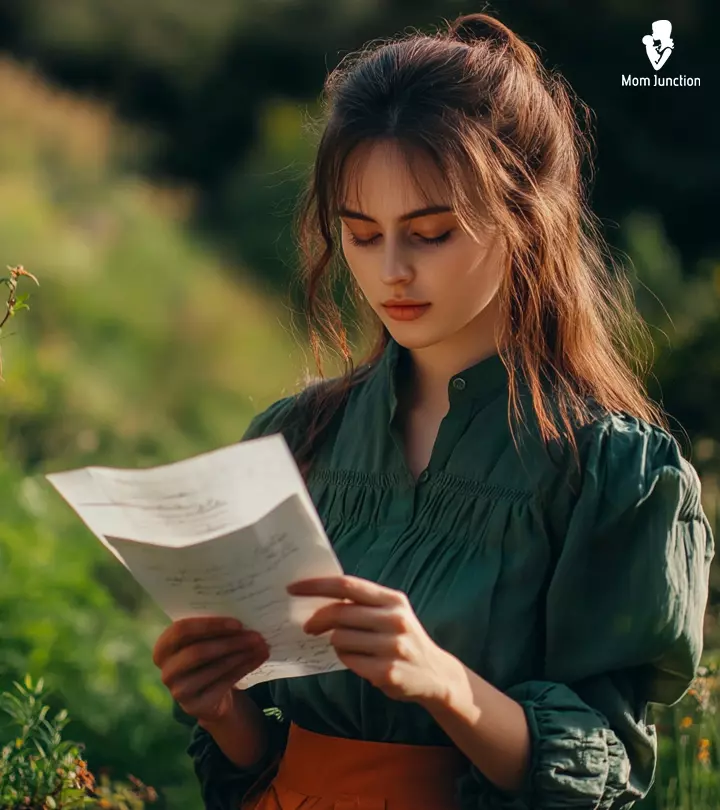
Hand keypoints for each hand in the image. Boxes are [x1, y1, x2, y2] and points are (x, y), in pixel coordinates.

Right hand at [152, 617, 269, 723]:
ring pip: (215, 667)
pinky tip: (259, 658)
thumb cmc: (206, 657)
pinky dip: (245, 668)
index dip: (210, 625)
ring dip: (242, 654)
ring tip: (262, 645)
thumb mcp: (203, 641)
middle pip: (199, 651)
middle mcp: (166, 670)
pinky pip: (224, 683)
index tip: (238, 623)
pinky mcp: (195, 706)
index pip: (181, 630)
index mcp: (163, 647)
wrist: (209, 695)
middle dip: (231, 642)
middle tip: (257, 635)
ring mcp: (179, 691)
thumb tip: (244, 612)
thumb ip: (211, 628)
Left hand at [286, 575, 453, 705]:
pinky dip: (346, 659)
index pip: (347, 585)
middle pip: (340, 613)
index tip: (293, 588)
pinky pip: (349, 661)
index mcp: (393, 600)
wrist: (435, 674)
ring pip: (340, 639)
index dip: (317, 585)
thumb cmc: (401, 638)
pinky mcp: (387, 671)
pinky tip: (360, 661)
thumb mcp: (390, 613)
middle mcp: (395, 619)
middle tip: (307, 627)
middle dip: (317, 619)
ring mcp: (392, 646)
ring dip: (335, 643)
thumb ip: (362, 604)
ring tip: (348, 646)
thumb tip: (317, 599)